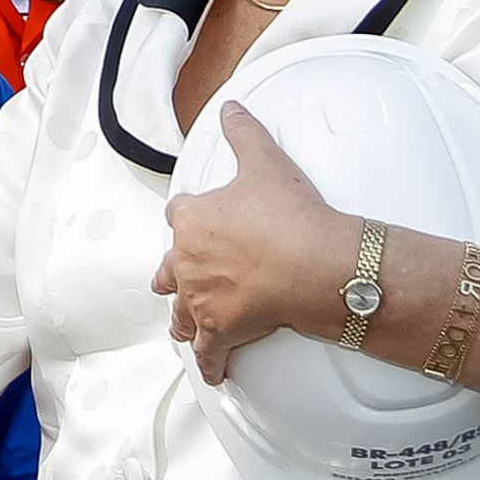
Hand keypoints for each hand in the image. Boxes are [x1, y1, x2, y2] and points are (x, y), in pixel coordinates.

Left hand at [152, 102, 352, 383]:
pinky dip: (209, 363)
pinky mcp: (219, 332)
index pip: (178, 215)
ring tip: (183, 324)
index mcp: (192, 220)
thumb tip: (231, 109)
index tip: (192, 220)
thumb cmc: (288, 215)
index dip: (187, 218)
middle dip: (173, 273)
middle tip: (174, 278)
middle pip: (169, 270)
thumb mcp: (263, 160)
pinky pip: (207, 353)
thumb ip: (242, 132)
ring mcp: (201, 300)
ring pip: (181, 313)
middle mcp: (187, 262)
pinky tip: (211, 371)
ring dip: (183, 317)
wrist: (310, 262)